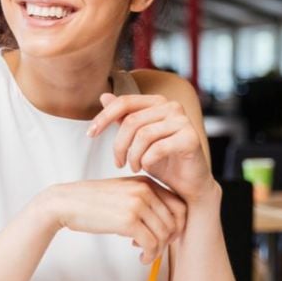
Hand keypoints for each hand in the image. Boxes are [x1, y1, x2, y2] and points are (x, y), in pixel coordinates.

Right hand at [34, 176, 186, 263]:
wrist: (66, 203)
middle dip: (168, 240)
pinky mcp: (128, 220)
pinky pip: (151, 244)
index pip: (180, 205)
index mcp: (146, 182)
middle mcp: (145, 190)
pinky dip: (149, 255)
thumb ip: (145, 202)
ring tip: (145, 254)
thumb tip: (168, 226)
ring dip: (158, 250)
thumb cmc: (93, 202)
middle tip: (154, 248)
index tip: (165, 236)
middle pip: (175, 221)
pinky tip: (140, 257)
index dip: (178, 225)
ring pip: (164, 234)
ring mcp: (137, 204)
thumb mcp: (123, 194)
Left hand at [89, 93, 215, 202]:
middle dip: (119, 145)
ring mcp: (183, 121)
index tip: (91, 134)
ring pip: (143, 135)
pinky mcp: (191, 138)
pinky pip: (157, 148)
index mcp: (158, 102)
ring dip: (133, 156)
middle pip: (132, 121)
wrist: (188, 184)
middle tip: (118, 163)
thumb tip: (104, 95)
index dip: (104, 117)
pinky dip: (147, 161)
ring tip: (133, 167)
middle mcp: (173, 107)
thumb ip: (123, 118)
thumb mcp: (137, 139)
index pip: (124, 102)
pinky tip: (146, 168)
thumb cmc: (163, 161)